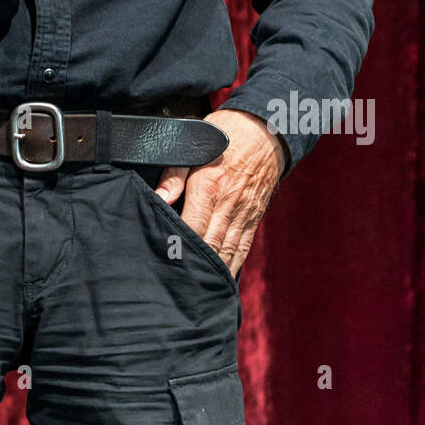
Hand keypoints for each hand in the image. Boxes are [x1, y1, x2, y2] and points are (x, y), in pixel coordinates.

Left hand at [154, 110, 286, 275]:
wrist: (264, 130)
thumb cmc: (222, 135)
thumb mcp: (193, 146)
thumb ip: (174, 174)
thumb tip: (160, 199)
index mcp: (210, 187)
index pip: (193, 227)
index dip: (180, 247)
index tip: (167, 263)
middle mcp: (229, 205)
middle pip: (211, 244)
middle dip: (196, 268)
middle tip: (179, 289)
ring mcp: (244, 213)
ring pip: (229, 250)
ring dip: (216, 273)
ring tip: (199, 294)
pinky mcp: (253, 216)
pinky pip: (243, 246)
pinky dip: (233, 265)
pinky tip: (223, 280)